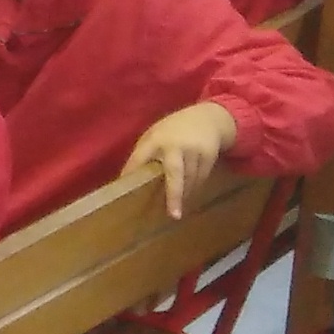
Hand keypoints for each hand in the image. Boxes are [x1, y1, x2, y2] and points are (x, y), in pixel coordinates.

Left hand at [125, 102, 241, 216]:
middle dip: (174, 194)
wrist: (207, 118)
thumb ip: (144, 153)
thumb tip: (127, 179)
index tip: (124, 185)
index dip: (133, 170)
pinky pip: (200, 179)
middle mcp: (176, 146)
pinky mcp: (209, 156)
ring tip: (175, 209)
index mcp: (156, 139)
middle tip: (173, 215)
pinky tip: (188, 193)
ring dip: (183, 195)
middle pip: (175, 173)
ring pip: (190, 181)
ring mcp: (195, 151)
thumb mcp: (155, 135)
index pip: (141, 157)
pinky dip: (193, 187)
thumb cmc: (172, 131)